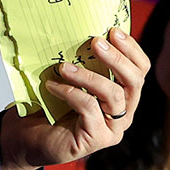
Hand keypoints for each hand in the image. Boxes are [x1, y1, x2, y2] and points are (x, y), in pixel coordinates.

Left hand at [0, 28, 150, 169]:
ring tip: (64, 67)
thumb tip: (83, 30)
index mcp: (123, 95)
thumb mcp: (71, 79)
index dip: (131, 49)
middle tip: (96, 42)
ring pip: (113, 94)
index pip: (140, 69)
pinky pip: (89, 108)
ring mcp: (113, 129)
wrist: (29, 137)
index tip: (113, 30)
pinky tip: (52, 86)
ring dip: (88, 76)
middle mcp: (125, 112)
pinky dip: (70, 93)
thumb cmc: (51, 106)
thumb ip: (84, 62)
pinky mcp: (97, 139)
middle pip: (134, 81)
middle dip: (116, 58)